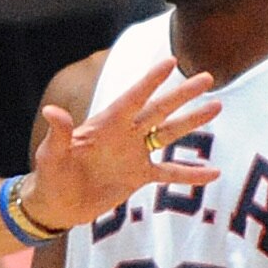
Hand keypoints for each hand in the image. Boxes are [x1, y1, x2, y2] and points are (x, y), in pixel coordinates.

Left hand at [22, 57, 221, 233]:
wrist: (56, 205)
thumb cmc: (50, 176)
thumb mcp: (51, 155)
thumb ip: (58, 134)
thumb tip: (51, 111)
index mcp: (105, 125)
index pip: (132, 98)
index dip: (150, 81)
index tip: (170, 62)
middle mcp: (124, 134)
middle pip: (158, 110)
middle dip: (182, 94)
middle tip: (207, 77)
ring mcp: (134, 154)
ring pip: (168, 133)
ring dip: (192, 121)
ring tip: (217, 106)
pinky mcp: (139, 175)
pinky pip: (169, 172)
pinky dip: (190, 174)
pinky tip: (214, 173)